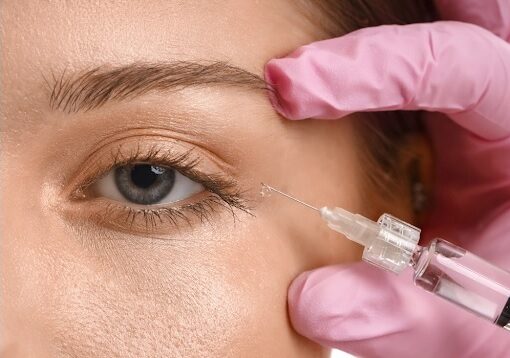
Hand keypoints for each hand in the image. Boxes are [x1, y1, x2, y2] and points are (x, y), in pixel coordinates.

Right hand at [265, 1, 509, 355]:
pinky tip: (342, 57)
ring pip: (447, 25)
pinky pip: (419, 60)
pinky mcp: (445, 121)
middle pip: (476, 11)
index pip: (449, 63)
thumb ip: (400, 315)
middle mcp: (502, 106)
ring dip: (397, 12)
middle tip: (328, 0)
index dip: (363, 68)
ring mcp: (474, 107)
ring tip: (329, 7)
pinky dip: (382, 51)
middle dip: (418, 1)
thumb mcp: (473, 327)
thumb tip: (311, 301)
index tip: (288, 87)